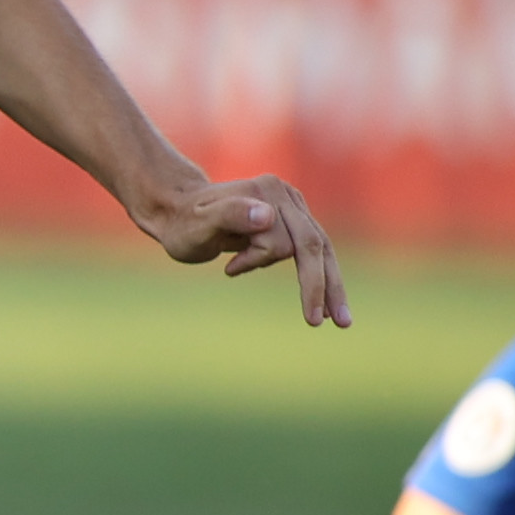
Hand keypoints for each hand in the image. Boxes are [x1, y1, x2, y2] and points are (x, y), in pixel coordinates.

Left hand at [139, 171, 347, 327]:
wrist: (178, 212)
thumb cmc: (183, 225)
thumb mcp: (198, 225)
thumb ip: (229, 215)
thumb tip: (267, 216)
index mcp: (265, 192)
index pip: (281, 241)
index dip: (264, 263)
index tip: (229, 270)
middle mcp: (283, 195)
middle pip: (314, 245)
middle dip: (322, 286)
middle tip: (325, 322)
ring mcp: (292, 205)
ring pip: (320, 249)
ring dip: (329, 284)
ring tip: (336, 320)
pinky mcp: (294, 217)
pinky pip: (311, 250)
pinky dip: (317, 275)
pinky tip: (319, 301)